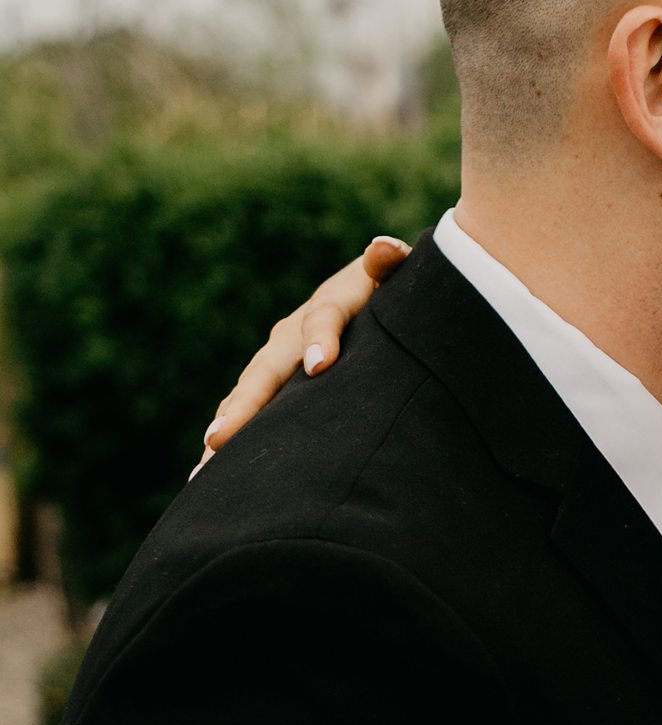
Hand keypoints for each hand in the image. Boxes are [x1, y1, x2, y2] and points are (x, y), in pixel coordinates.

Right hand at [190, 234, 411, 473]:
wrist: (375, 294)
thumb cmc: (392, 291)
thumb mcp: (397, 275)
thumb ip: (391, 263)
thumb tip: (383, 249)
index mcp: (331, 305)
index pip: (323, 319)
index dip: (321, 338)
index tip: (319, 365)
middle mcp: (293, 333)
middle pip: (266, 370)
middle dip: (243, 406)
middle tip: (218, 439)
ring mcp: (280, 359)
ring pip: (248, 395)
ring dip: (226, 430)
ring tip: (202, 470)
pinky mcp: (279, 384)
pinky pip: (250, 411)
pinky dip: (230, 440)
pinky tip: (206, 475)